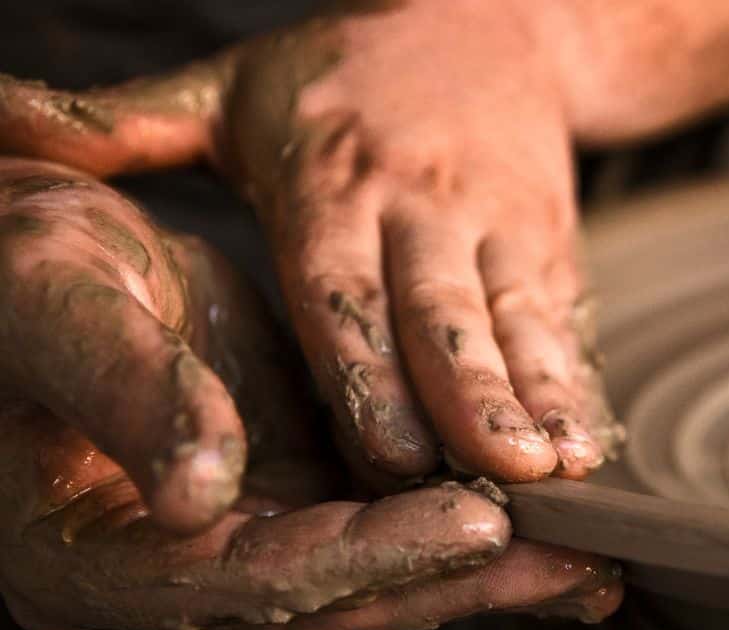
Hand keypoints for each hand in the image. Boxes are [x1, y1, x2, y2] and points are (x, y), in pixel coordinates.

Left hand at [0, 3, 621, 488]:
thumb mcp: (228, 92)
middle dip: (474, 400)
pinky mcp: (552, 253)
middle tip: (499, 472)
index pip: (344, 291)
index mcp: (331, 185)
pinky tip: (591, 446)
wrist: (496, 21)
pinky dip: (577, 390)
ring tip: (563, 467)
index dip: (368, 372)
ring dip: (541, 401)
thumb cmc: (346, 78)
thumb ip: (124, 127)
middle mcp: (422, 213)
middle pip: (444, 320)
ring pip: (518, 328)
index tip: (392, 453)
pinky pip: (564, 330)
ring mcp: (499, 234)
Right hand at [0, 159, 621, 629]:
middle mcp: (173, 574)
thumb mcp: (50, 303)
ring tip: (592, 559)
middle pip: (335, 598)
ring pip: (376, 572)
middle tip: (577, 567)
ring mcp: (238, 539)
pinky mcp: (288, 495)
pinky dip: (464, 521)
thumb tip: (202, 492)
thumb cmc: (13, 272)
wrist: (28, 254)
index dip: (365, 558)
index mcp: (89, 560)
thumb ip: (124, 391)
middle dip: (463, 582)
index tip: (476, 527)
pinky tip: (545, 523)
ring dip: (487, 568)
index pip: (245, 582)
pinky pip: (385, 520)